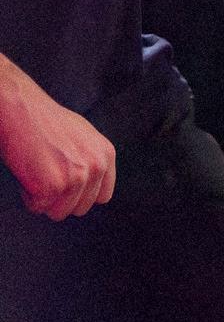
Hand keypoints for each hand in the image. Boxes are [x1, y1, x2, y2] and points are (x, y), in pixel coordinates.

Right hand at [0, 67, 115, 220]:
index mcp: (105, 154)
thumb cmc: (44, 122)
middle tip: (45, 171)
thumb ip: (91, 159)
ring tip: (37, 169)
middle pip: (79, 208)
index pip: (102, 196)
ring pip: (58, 212)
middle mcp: (96, 167)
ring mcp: (76, 178)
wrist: (19, 109)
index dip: (80, 194)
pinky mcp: (52, 187)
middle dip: (59, 197)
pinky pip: (37, 208)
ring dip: (43, 197)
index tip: (64, 182)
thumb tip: (94, 186)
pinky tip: (27, 171)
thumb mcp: (82, 136)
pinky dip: (27, 195)